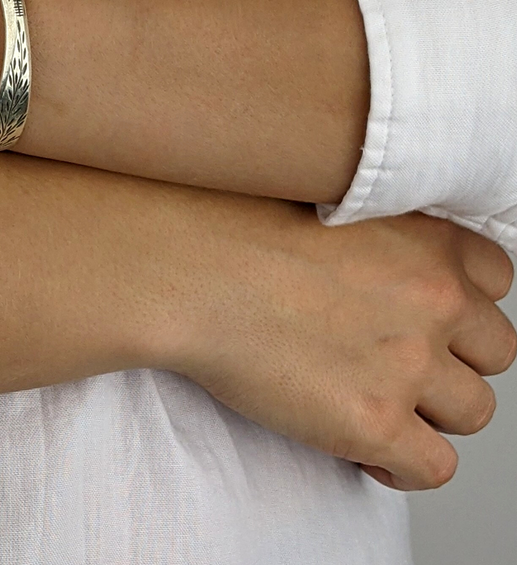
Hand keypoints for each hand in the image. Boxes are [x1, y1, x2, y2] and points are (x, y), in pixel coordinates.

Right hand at [151, 202, 516, 490]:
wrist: (184, 269)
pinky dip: (403, 465)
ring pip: (473, 411)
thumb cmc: (231, 226)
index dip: (460, 302)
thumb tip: (381, 268)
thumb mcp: (325, 202)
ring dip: (432, 411)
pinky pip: (433, 468)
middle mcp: (434, 299)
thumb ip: (378, 233)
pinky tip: (367, 448)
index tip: (426, 313)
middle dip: (452, 358)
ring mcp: (408, 364)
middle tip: (398, 359)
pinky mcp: (373, 422)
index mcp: (427, 239)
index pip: (496, 279)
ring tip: (378, 403)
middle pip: (494, 350)